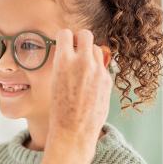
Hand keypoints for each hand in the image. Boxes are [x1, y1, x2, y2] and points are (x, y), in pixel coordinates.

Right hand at [47, 29, 111, 159]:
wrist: (73, 129)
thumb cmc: (59, 107)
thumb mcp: (54, 81)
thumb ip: (63, 62)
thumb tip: (70, 49)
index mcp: (63, 61)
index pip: (65, 33)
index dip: (64, 38)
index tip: (64, 44)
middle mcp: (82, 62)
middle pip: (85, 34)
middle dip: (80, 39)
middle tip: (76, 49)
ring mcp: (98, 70)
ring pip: (96, 49)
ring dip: (89, 53)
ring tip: (83, 67)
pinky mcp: (107, 80)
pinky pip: (102, 66)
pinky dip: (96, 70)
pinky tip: (89, 83)